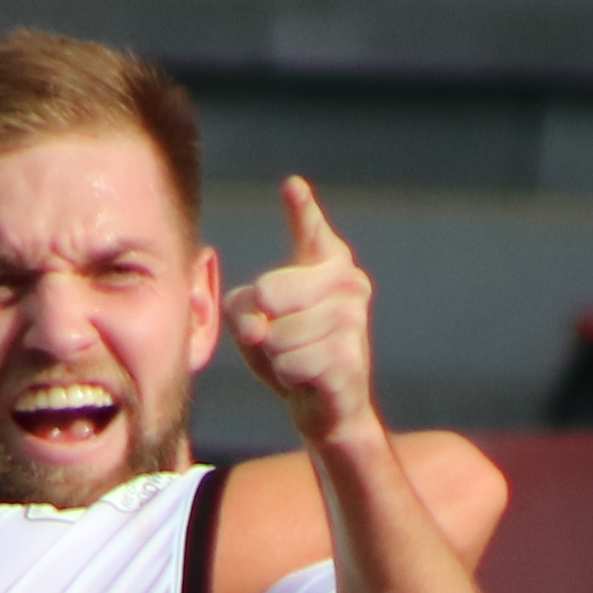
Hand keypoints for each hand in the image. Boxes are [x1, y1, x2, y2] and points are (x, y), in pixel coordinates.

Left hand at [223, 175, 381, 447]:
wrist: (328, 406)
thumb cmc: (288, 352)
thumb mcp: (252, 320)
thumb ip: (241, 309)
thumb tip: (259, 326)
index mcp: (328, 262)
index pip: (311, 229)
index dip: (302, 209)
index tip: (291, 187)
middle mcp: (348, 282)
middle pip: (267, 292)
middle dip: (263, 326)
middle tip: (286, 341)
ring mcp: (352, 318)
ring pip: (276, 334)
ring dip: (276, 357)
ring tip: (298, 360)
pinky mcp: (349, 355)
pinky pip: (289, 363)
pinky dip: (288, 378)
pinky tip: (309, 378)